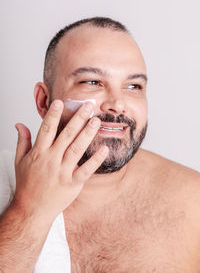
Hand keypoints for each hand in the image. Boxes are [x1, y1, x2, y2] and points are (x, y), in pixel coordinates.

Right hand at [14, 100, 108, 218]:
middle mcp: (51, 160)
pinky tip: (104, 149)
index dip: (53, 115)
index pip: (46, 129)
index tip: (61, 102)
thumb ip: (22, 141)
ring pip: (77, 149)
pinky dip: (96, 160)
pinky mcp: (72, 184)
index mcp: (38, 153)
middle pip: (66, 135)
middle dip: (78, 118)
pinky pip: (86, 170)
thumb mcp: (19, 161)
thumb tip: (20, 124)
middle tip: (88, 105)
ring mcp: (62, 172)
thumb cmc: (27, 185)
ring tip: (96, 120)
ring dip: (87, 133)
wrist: (31, 210)